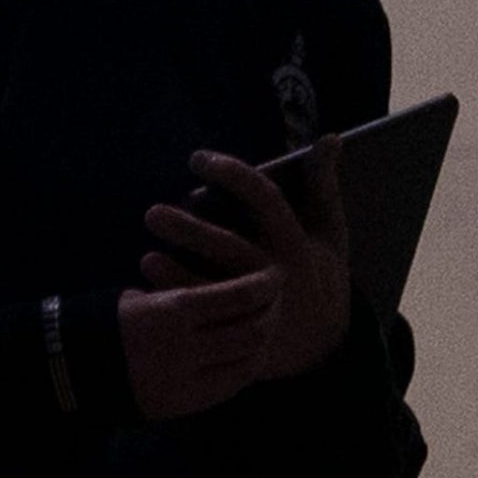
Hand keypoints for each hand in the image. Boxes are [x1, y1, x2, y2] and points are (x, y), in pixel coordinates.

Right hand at [115, 267, 283, 423]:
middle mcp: (183, 347)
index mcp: (173, 310)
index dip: (265, 285)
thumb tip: (244, 286)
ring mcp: (183, 380)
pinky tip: (246, 356)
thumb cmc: (113, 321)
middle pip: (251, 330)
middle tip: (276, 303)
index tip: (275, 275)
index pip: (239, 296)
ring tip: (265, 328)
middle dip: (271, 314)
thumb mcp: (148, 296)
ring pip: (247, 361)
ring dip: (262, 343)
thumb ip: (190, 293)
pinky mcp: (181, 405)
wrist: (70, 369)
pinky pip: (229, 386)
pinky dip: (244, 369)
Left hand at [140, 136, 351, 387]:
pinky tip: (152, 288)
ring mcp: (256, 305)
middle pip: (230, 248)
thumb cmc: (321, 272)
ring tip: (146, 256)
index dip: (233, 176)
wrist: (324, 341)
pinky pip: (205, 318)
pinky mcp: (240, 330)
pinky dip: (180, 302)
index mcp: (295, 241)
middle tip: (152, 213)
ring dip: (177, 273)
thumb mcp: (331, 230)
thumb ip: (325, 184)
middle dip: (190, 231)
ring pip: (214, 289)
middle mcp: (274, 272)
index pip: (265, 200)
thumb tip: (330, 137)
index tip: (197, 159)